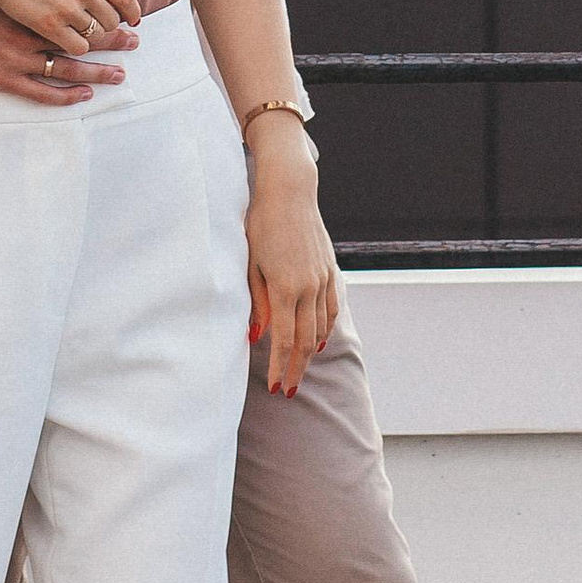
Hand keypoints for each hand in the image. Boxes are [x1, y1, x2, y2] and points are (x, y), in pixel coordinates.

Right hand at [0, 0, 129, 106]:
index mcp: (36, 4)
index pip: (86, 12)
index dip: (112, 17)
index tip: (131, 20)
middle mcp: (32, 30)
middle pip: (83, 39)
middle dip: (113, 43)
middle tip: (135, 46)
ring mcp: (17, 56)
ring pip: (67, 67)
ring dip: (97, 72)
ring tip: (119, 75)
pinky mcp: (1, 76)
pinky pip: (40, 91)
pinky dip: (65, 95)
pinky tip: (83, 94)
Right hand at [0, 0, 143, 58]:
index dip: (133, 11)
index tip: (133, 20)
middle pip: (111, 18)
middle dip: (111, 27)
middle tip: (108, 32)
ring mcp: (66, 9)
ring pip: (94, 35)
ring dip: (93, 38)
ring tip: (85, 37)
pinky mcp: (48, 26)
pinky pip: (76, 47)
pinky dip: (77, 47)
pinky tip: (71, 45)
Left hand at [245, 125, 341, 395]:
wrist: (289, 192)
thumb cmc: (261, 224)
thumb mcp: (250, 264)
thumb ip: (256, 303)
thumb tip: (256, 337)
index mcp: (286, 288)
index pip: (284, 340)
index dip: (281, 368)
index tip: (277, 388)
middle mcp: (309, 287)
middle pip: (306, 341)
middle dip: (296, 368)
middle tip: (289, 390)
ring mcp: (322, 279)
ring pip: (320, 327)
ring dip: (310, 353)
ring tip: (299, 370)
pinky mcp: (328, 270)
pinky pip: (331, 308)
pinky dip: (325, 329)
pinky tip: (317, 340)